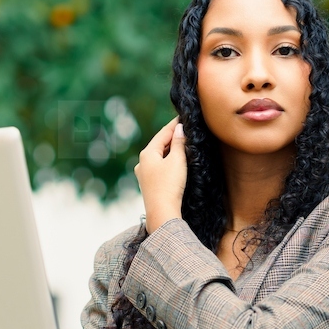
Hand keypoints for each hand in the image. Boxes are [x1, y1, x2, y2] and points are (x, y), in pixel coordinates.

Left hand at [135, 116, 185, 233]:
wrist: (162, 213)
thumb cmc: (169, 186)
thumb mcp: (177, 161)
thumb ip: (179, 143)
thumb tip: (179, 128)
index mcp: (147, 153)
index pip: (163, 133)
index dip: (175, 124)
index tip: (184, 115)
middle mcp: (142, 162)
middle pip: (160, 144)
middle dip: (173, 137)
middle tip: (186, 128)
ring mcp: (144, 174)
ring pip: (159, 156)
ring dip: (171, 150)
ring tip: (184, 143)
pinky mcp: (149, 185)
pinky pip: (160, 167)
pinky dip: (169, 161)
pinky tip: (176, 163)